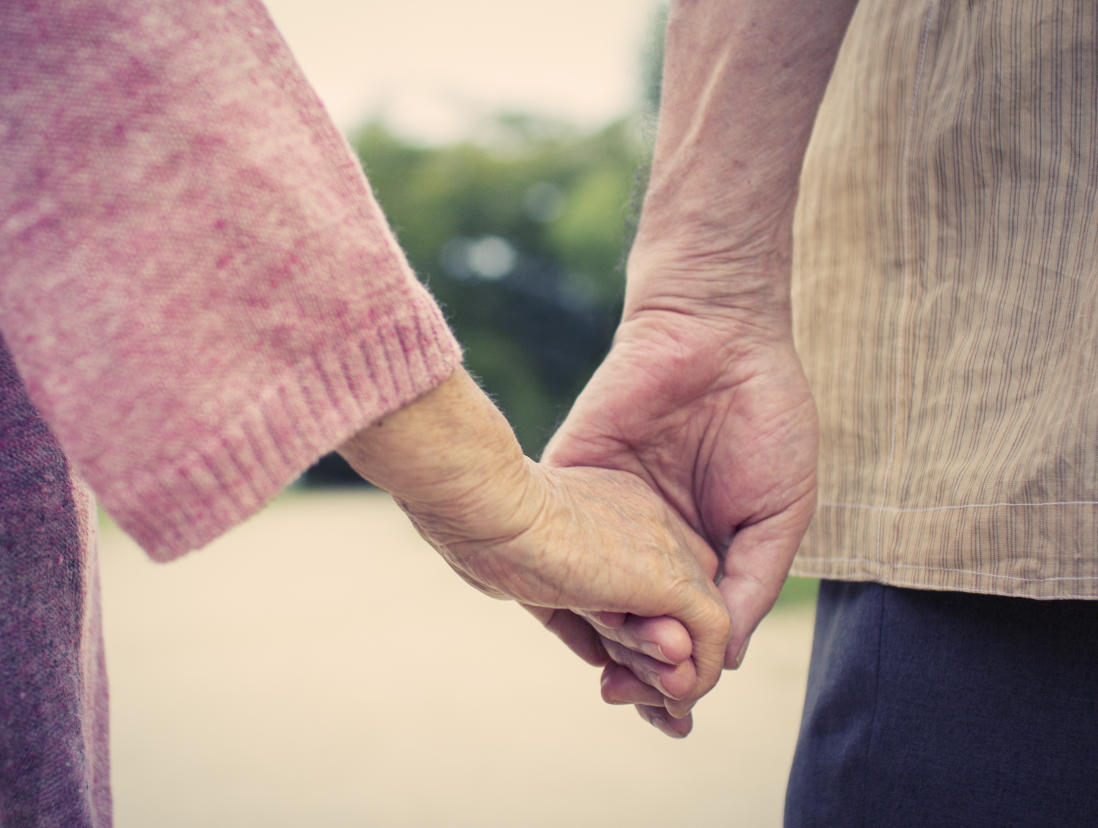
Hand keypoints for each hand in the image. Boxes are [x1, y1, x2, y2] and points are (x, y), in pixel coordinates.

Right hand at [403, 459, 729, 728]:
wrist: (488, 508)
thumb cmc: (482, 531)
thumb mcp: (531, 572)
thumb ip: (571, 607)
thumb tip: (598, 654)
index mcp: (616, 507)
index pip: (650, 573)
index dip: (639, 624)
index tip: (614, 665)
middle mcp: (650, 519)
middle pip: (679, 596)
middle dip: (666, 656)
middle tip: (652, 701)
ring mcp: (664, 545)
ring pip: (697, 617)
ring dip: (676, 672)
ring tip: (662, 707)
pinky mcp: (670, 578)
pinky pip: (711, 632)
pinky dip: (699, 673)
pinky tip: (673, 701)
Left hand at [544, 304, 817, 677]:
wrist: (716, 332)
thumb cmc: (765, 417)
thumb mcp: (777, 514)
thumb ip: (751, 583)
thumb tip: (726, 657)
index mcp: (698, 552)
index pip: (681, 628)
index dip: (681, 674)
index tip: (677, 715)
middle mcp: (645, 542)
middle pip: (628, 621)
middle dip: (630, 670)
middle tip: (629, 704)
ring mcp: (604, 513)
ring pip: (587, 593)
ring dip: (592, 641)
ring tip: (607, 682)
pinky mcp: (569, 480)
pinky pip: (554, 541)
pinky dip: (559, 584)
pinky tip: (571, 624)